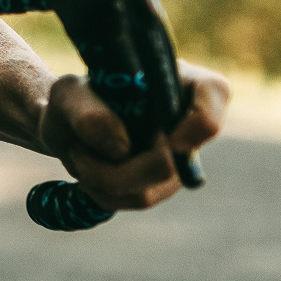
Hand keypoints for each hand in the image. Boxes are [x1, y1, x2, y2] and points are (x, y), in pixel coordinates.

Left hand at [38, 61, 228, 211]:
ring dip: (102, 181)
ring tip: (79, 157)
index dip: (196, 124)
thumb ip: (85, 112)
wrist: (67, 126)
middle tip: (79, 153)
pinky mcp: (163, 183)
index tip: (164, 140)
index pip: (214, 93)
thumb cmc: (75, 100)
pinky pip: (137, 200)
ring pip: (150, 191)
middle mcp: (188, 121)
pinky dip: (103, 193)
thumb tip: (121, 148)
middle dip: (116, 170)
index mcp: (179, 80)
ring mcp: (180, 158)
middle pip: (170, 164)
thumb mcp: (66, 94)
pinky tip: (88, 173)